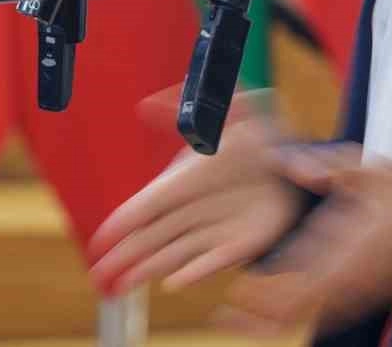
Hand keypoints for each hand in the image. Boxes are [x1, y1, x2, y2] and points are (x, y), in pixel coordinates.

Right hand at [86, 87, 305, 296]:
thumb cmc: (256, 137)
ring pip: (172, 253)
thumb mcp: (230, 113)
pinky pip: (211, 261)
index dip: (122, 223)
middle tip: (99, 277)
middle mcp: (193, 207)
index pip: (146, 204)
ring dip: (147, 269)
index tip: (100, 240)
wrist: (292, 162)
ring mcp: (213, 228)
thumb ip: (188, 111)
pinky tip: (173, 283)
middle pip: (151, 237)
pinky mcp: (238, 244)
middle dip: (123, 256)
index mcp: (185, 179)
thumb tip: (146, 106)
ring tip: (121, 286)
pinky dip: (193, 273)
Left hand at [215, 152, 391, 337]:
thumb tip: (297, 166)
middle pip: (305, 306)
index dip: (275, 292)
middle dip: (265, 317)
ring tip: (237, 326)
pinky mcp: (365, 293)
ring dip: (277, 323)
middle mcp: (356, 275)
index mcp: (354, 245)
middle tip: (225, 321)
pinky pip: (329, 313)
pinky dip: (299, 319)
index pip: (309, 277)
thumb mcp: (373, 168)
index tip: (242, 294)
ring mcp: (361, 288)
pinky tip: (272, 323)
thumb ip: (333, 168)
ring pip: (315, 315)